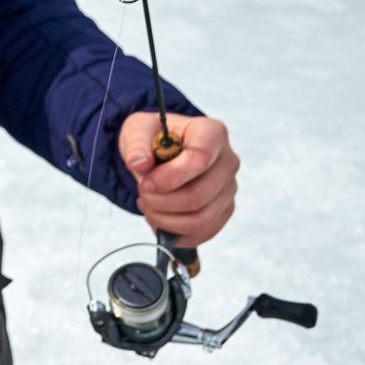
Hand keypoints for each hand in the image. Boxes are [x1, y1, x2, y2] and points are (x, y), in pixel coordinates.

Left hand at [118, 112, 239, 246]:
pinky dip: (175, 232)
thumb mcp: (138, 130)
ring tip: (147, 206)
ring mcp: (228, 189)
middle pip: (199, 196)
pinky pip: (202, 233)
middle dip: (161, 202)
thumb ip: (136, 144)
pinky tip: (158, 218)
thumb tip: (139, 163)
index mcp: (212, 133)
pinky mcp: (223, 210)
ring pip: (201, 219)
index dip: (170, 177)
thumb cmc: (154, 138)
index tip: (146, 183)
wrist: (161, 151)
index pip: (200, 159)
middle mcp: (227, 162)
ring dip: (166, 220)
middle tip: (142, 194)